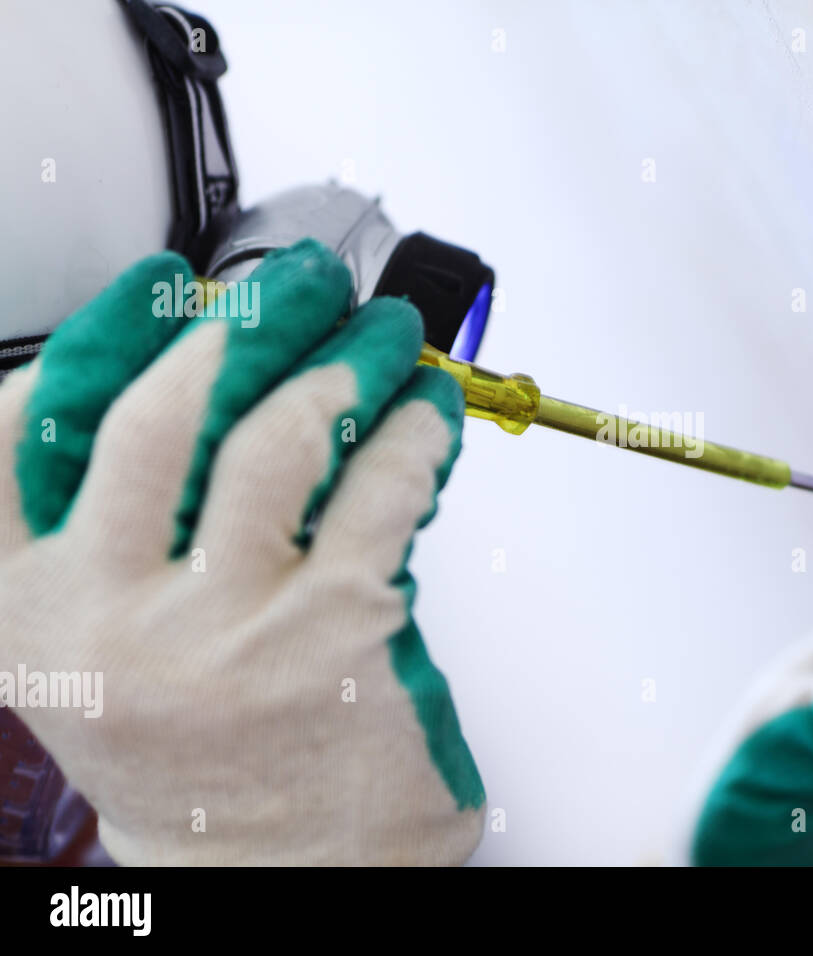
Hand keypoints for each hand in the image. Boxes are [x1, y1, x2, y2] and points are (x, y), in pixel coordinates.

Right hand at [0, 240, 483, 863]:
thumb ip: (111, 536)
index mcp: (29, 619)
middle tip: (292, 286)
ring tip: (377, 334)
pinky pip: (380, 488)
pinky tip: (421, 410)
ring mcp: (227, 629)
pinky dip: (410, 429)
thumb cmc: (201, 762)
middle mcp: (111, 623)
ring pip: (279, 438)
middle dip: (238, 324)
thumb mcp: (99, 657)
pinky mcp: (337, 632)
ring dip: (341, 361)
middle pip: (157, 416)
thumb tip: (200, 388)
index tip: (150, 289)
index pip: (15, 440)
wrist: (280, 877)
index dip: (93, 337)